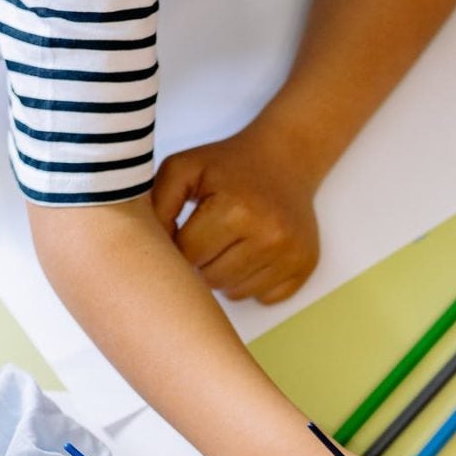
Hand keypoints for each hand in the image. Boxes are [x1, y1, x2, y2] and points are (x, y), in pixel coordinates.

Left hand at [151, 119, 322, 304]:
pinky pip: (265, 297)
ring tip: (231, 244)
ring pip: (236, 293)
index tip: (188, 227)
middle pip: (212, 278)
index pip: (188, 255)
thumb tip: (150, 249)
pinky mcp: (305, 266)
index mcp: (236, 209)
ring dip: (225, 274)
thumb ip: (156, 203)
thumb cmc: (228, 165)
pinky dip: (253, 282)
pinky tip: (254, 253)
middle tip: (210, 235)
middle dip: (203, 261)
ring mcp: (290, 254)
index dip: (181, 244)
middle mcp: (269, 235)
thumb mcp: (183, 168)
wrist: (284, 159)